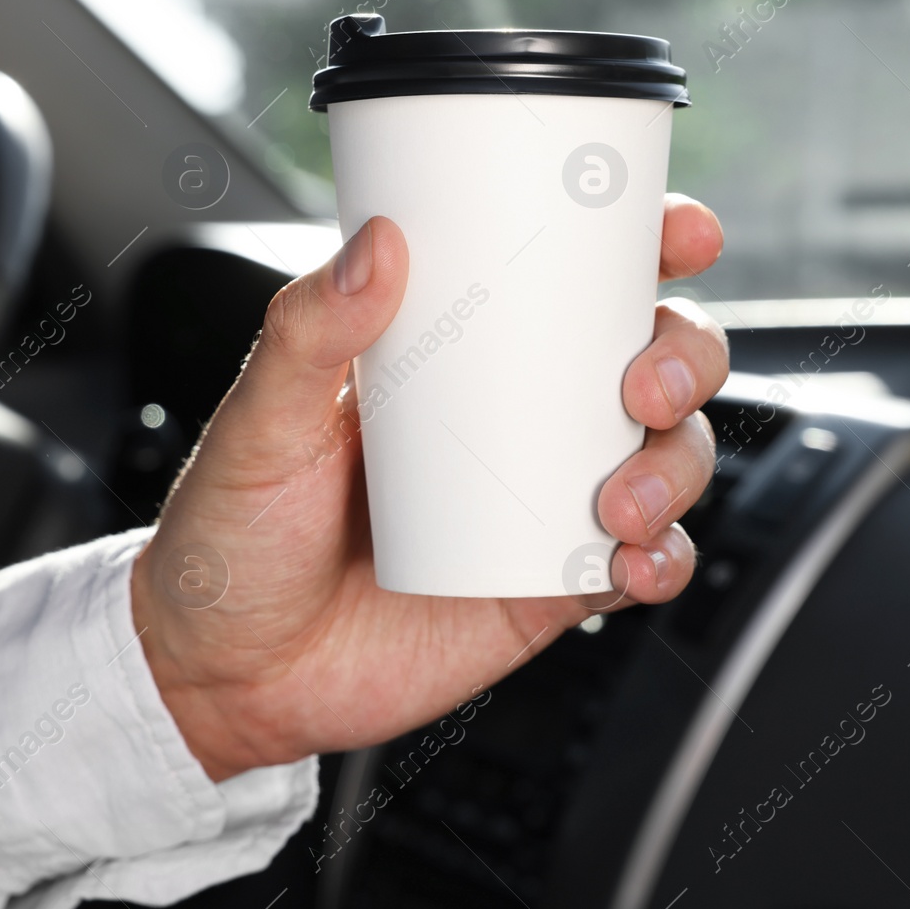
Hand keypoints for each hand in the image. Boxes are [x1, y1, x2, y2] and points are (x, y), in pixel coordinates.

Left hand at [131, 194, 728, 780]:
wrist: (224, 675)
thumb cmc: (233, 537)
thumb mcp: (259, 423)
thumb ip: (307, 333)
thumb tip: (376, 247)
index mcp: (456, 354)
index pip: (570, 279)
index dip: (644, 247)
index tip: (674, 233)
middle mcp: (516, 419)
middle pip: (652, 359)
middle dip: (685, 356)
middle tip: (642, 386)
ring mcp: (539, 503)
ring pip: (667, 458)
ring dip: (678, 466)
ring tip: (620, 502)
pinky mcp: (547, 588)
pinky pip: (640, 565)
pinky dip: (662, 561)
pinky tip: (630, 563)